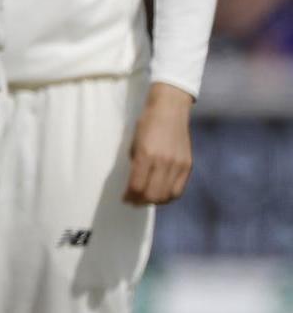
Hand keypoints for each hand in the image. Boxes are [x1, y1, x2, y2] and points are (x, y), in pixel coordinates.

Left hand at [124, 83, 195, 205]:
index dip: (129, 196)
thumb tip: (134, 186)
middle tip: (133, 201)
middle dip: (140, 201)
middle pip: (152, 194)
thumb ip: (136, 166)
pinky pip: (178, 189)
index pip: (137, 186)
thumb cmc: (146, 125)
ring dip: (154, 201)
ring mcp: (178, 164)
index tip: (125, 198)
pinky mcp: (188, 165)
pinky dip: (168, 196)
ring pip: (167, 195)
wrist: (169, 111)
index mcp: (146, 155)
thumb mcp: (134, 145)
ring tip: (146, 199)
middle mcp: (164, 162)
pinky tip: (160, 195)